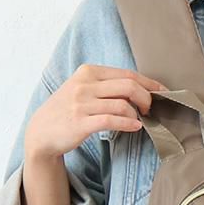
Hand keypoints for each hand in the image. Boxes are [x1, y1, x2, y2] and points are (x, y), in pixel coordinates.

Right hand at [25, 64, 168, 160]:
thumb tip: (140, 89)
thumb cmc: (67, 110)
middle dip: (147, 98)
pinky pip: (112, 120)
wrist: (41, 132)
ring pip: (123, 104)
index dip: (149, 83)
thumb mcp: (83, 89)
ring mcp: (81, 103)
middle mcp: (84, 84)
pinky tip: (135, 127)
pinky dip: (128, 123)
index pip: (127, 74)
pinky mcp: (81, 122)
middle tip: (151, 109)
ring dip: (137, 113)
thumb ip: (107, 86)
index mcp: (88, 72)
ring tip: (140, 119)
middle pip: (129, 86)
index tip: (162, 92)